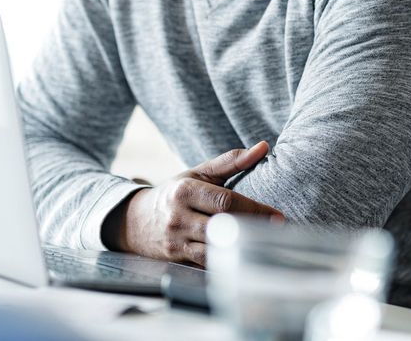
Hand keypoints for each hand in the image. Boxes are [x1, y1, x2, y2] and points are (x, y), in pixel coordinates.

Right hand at [104, 141, 282, 266]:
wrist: (133, 221)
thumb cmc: (174, 193)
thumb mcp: (197, 173)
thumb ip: (231, 161)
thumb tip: (264, 147)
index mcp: (186, 190)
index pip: (225, 201)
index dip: (254, 209)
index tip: (277, 216)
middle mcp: (178, 216)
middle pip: (222, 225)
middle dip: (252, 229)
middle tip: (277, 232)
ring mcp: (175, 239)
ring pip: (214, 247)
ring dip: (240, 247)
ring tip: (264, 245)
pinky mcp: (175, 257)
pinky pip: (205, 262)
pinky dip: (225, 261)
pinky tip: (243, 258)